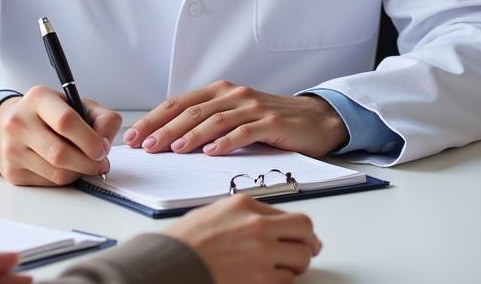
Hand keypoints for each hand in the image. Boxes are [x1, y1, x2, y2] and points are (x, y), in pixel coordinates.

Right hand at [0, 86, 120, 185]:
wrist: (13, 123)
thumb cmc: (50, 114)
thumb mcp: (77, 104)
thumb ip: (102, 118)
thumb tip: (105, 143)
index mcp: (38, 98)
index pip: (65, 121)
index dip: (89, 139)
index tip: (102, 149)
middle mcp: (19, 122)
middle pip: (59, 153)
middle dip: (87, 163)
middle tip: (100, 163)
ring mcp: (12, 148)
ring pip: (56, 173)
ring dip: (78, 173)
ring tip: (84, 164)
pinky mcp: (13, 171)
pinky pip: (48, 183)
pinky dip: (64, 179)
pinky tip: (65, 167)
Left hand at [125, 81, 347, 156]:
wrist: (315, 119)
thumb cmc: (270, 121)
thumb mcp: (234, 116)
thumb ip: (207, 122)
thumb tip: (169, 140)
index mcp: (218, 91)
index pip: (177, 104)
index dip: (154, 119)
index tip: (134, 137)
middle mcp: (232, 94)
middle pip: (191, 111)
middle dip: (164, 129)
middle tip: (145, 146)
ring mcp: (251, 106)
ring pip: (213, 120)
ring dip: (190, 135)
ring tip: (173, 150)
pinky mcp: (271, 122)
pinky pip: (244, 131)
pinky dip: (226, 142)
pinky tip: (211, 153)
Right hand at [164, 194, 320, 283]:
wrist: (173, 263)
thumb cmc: (186, 241)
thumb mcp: (215, 213)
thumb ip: (243, 215)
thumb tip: (265, 225)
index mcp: (244, 204)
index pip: (288, 213)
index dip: (297, 229)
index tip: (301, 236)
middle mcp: (257, 224)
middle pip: (304, 229)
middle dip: (308, 242)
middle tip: (306, 250)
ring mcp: (262, 252)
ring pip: (301, 257)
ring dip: (295, 264)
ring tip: (282, 267)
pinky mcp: (262, 278)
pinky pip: (288, 280)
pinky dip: (281, 280)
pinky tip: (267, 278)